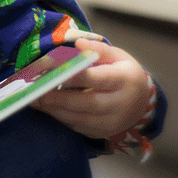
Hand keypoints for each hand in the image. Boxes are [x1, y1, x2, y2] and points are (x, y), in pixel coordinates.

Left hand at [31, 38, 152, 139]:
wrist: (142, 103)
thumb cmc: (124, 74)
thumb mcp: (118, 56)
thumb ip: (98, 49)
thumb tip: (78, 44)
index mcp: (125, 80)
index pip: (98, 78)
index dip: (75, 77)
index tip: (53, 73)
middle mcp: (121, 104)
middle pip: (88, 103)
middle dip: (60, 99)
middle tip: (36, 92)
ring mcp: (113, 122)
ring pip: (81, 119)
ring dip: (56, 110)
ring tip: (35, 100)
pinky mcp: (103, 132)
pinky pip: (79, 127)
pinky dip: (61, 118)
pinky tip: (47, 108)